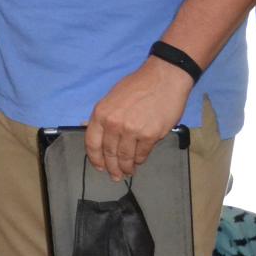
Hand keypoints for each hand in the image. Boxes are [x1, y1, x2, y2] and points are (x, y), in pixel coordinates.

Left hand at [84, 58, 192, 179]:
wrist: (163, 79)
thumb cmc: (137, 86)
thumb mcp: (111, 98)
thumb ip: (103, 117)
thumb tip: (93, 132)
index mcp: (101, 114)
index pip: (92, 143)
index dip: (95, 158)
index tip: (99, 167)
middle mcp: (114, 124)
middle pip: (109, 153)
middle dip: (111, 167)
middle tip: (115, 176)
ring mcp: (132, 130)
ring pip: (125, 156)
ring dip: (126, 167)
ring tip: (127, 172)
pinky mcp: (150, 135)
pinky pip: (142, 154)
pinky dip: (140, 160)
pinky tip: (139, 162)